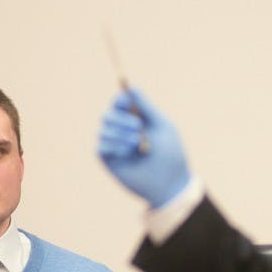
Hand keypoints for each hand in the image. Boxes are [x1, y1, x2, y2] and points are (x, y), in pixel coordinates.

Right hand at [97, 89, 190, 207]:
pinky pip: (101, 147)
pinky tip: (127, 152)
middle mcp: (124, 132)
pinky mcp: (110, 161)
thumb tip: (131, 88)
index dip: (121, 100)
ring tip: (137, 143)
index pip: (120, 104)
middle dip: (121, 118)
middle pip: (108, 115)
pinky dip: (113, 146)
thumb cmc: (171, 154)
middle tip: (138, 126)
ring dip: (119, 133)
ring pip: (103, 130)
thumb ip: (147, 107)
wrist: (170, 183)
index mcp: (138, 120)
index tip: (126, 102)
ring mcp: (116, 146)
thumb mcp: (162, 126)